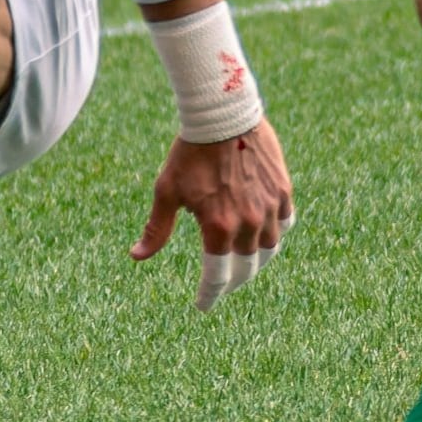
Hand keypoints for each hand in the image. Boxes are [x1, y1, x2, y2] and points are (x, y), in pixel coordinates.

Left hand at [131, 122, 295, 307]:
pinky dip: (274, 234)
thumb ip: (157, 229)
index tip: (203, 306)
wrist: (223, 115)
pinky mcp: (284, 192)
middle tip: (223, 286)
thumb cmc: (189, 153)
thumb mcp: (167, 191)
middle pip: (246, 269)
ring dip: (256, 261)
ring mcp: (270, 208)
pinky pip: (285, 223)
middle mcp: (249, 223)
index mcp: (218, 227)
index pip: (217, 277)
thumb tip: (136, 257)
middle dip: (233, 283)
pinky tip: (264, 235)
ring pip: (269, 249)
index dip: (209, 295)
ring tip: (245, 263)